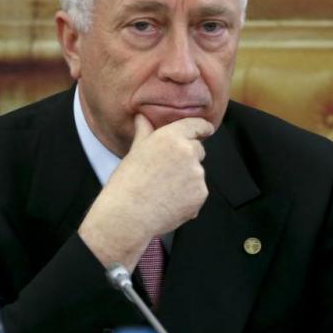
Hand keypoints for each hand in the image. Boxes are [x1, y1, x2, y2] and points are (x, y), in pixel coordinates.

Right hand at [78, 113, 213, 269]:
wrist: (128, 215)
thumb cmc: (126, 182)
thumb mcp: (135, 151)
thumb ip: (145, 132)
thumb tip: (142, 117)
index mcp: (171, 137)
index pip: (196, 125)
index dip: (202, 127)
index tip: (206, 130)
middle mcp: (188, 152)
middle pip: (198, 150)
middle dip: (188, 158)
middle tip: (166, 171)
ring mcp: (197, 174)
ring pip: (197, 173)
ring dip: (187, 179)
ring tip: (164, 191)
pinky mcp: (201, 194)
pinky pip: (198, 193)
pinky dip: (188, 198)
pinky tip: (169, 203)